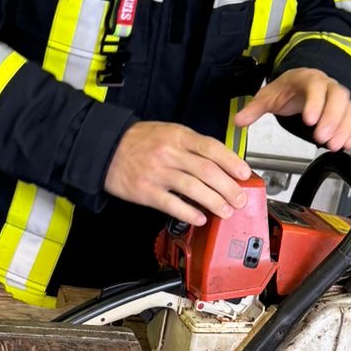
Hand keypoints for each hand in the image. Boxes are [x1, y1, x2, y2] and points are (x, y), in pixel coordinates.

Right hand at [104, 120, 252, 226]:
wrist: (105, 149)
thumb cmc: (139, 141)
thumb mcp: (168, 132)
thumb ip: (192, 146)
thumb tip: (221, 163)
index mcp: (178, 136)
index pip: (212, 148)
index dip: (231, 163)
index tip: (245, 174)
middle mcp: (169, 153)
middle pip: (207, 171)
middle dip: (229, 188)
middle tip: (239, 199)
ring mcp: (157, 173)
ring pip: (194, 189)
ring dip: (214, 203)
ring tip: (226, 211)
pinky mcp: (146, 192)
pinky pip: (173, 205)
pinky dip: (190, 213)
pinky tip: (200, 218)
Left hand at [235, 68, 350, 151]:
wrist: (302, 84)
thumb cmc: (289, 90)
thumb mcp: (269, 96)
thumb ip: (255, 109)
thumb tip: (238, 120)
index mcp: (309, 79)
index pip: (316, 87)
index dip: (315, 103)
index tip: (309, 120)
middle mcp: (328, 87)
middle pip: (338, 98)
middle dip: (332, 119)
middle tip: (321, 138)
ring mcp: (339, 99)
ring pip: (349, 110)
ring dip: (343, 128)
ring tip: (334, 145)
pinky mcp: (345, 112)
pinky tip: (346, 145)